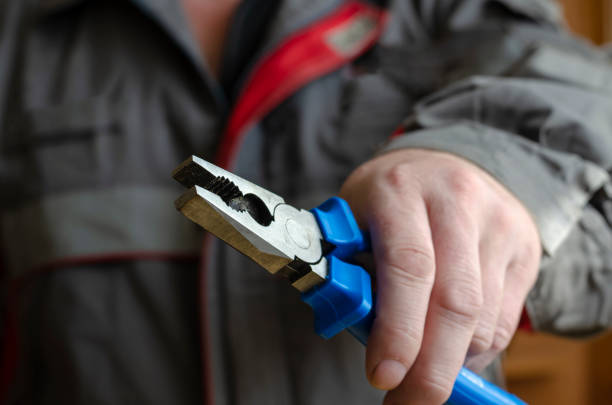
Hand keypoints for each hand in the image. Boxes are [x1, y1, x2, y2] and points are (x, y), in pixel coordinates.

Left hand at [339, 149, 540, 403]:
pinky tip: (452, 347)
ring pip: (482, 318)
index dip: (397, 330)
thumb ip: (351, 272)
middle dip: (431, 366)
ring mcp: (497, 221)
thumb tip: (360, 337)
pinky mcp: (523, 245)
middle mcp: (456, 200)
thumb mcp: (354, 221)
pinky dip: (476, 348)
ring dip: (452, 359)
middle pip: (455, 301)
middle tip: (410, 400)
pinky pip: (505, 318)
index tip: (383, 375)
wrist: (443, 163)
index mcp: (400, 190)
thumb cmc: (387, 200)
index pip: (408, 267)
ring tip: (424, 368)